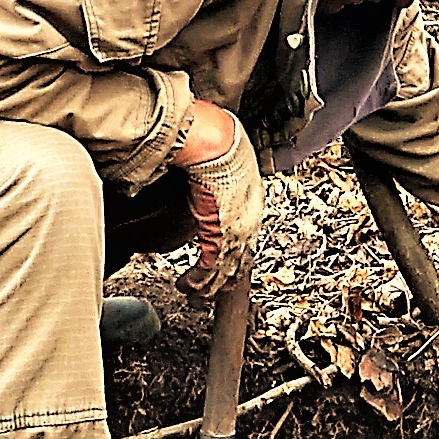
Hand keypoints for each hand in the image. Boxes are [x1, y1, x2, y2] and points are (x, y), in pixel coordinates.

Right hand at [171, 108, 261, 296]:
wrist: (216, 143)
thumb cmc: (219, 146)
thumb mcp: (223, 167)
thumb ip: (215, 182)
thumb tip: (203, 183)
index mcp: (252, 204)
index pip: (246, 240)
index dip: (234, 257)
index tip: (224, 269)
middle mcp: (249, 221)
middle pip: (239, 260)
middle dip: (223, 280)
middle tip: (210, 294)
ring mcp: (237, 230)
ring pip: (224, 269)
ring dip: (205, 285)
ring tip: (192, 295)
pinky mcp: (221, 235)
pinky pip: (209, 268)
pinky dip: (196, 280)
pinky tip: (186, 286)